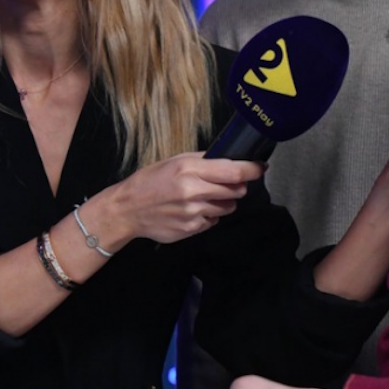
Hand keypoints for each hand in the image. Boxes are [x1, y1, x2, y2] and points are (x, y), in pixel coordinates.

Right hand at [85, 152, 262, 248]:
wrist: (128, 209)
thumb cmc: (150, 182)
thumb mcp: (174, 161)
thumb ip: (203, 161)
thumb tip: (229, 160)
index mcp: (190, 169)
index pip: (234, 171)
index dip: (252, 169)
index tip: (261, 167)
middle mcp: (194, 191)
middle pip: (235, 190)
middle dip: (235, 186)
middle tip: (223, 183)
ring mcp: (194, 213)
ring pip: (227, 208)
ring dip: (222, 202)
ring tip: (201, 197)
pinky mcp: (192, 229)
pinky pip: (213, 222)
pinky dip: (208, 216)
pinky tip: (191, 210)